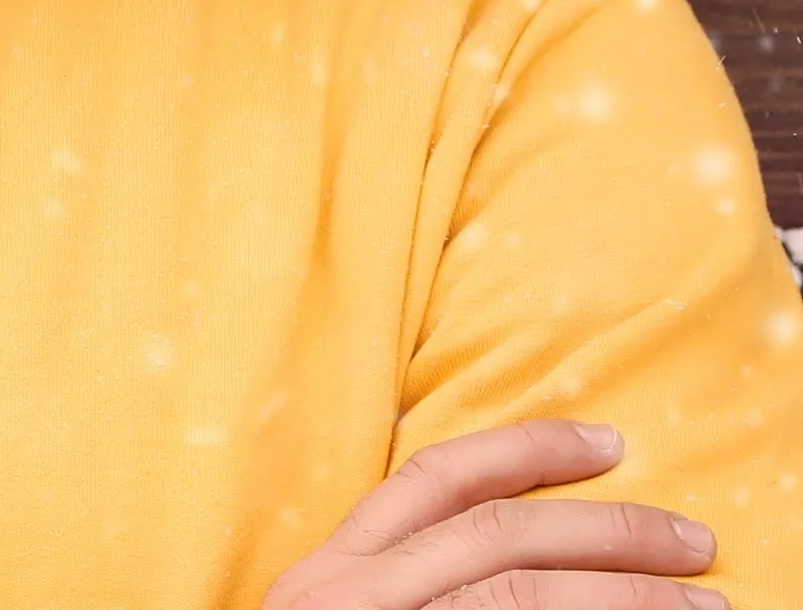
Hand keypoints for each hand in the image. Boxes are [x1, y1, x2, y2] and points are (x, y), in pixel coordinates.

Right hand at [262, 419, 723, 608]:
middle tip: (693, 539)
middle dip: (608, 530)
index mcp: (334, 572)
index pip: (436, 479)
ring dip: (626, 597)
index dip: (525, 449)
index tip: (606, 444)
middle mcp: (353, 596)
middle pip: (498, 535)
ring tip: (704, 606)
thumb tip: (535, 559)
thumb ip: (410, 585)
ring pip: (524, 594)